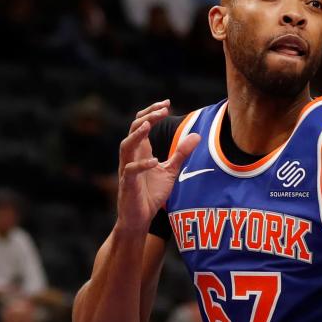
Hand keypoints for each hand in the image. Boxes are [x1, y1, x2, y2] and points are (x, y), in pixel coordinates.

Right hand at [117, 99, 200, 232]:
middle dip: (147, 117)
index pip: (142, 124)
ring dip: (137, 134)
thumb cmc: (151, 194)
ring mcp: (128, 169)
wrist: (139, 218)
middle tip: (163, 110)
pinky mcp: (128, 184)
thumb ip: (181, 153)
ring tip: (148, 125)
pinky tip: (154, 161)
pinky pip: (131, 170)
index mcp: (141, 151)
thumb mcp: (170, 171)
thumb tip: (196, 135)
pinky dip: (142, 165)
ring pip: (125, 146)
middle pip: (133, 129)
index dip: (152, 112)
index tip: (167, 104)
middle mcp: (132, 156)